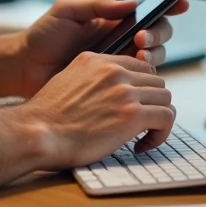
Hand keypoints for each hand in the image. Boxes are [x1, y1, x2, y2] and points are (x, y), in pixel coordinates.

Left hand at [17, 0, 188, 97]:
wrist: (25, 68)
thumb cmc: (43, 36)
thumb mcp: (67, 11)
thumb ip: (97, 4)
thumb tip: (131, 3)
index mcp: (112, 21)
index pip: (147, 13)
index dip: (168, 8)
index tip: (181, 4)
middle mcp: (121, 42)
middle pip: (158, 37)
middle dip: (158, 35)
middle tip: (141, 37)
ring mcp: (119, 65)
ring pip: (153, 60)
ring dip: (153, 55)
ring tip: (137, 52)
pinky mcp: (114, 87)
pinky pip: (139, 84)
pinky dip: (143, 79)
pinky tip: (133, 75)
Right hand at [20, 51, 175, 167]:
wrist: (38, 132)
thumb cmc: (47, 117)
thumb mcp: (68, 81)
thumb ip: (91, 80)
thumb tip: (105, 94)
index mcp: (98, 60)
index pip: (139, 67)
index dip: (142, 89)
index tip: (135, 107)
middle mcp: (114, 71)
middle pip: (156, 81)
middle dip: (152, 104)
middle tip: (140, 125)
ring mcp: (125, 91)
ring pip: (165, 98)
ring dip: (158, 119)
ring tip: (142, 136)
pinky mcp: (133, 115)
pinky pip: (166, 118)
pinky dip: (161, 134)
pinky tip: (141, 146)